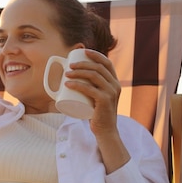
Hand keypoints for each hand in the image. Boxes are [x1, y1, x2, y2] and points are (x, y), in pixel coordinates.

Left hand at [66, 49, 129, 171]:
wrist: (105, 131)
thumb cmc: (97, 114)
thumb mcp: (96, 97)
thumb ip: (90, 88)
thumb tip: (71, 78)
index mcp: (115, 82)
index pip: (107, 63)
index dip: (95, 54)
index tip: (82, 51)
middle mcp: (115, 85)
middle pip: (98, 67)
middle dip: (82, 63)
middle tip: (69, 65)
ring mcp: (111, 93)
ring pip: (94, 76)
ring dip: (78, 72)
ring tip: (66, 74)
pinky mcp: (104, 101)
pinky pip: (89, 89)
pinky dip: (77, 85)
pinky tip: (68, 84)